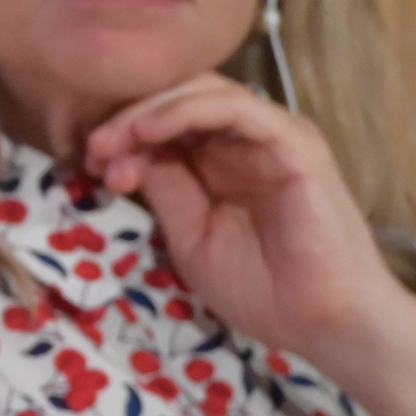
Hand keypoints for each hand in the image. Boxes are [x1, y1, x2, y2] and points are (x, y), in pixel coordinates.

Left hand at [83, 74, 415, 415]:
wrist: (326, 323)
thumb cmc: (263, 288)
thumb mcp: (190, 234)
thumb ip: (164, 188)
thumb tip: (121, 153)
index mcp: (225, 159)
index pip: (168, 118)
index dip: (122, 131)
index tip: (89, 162)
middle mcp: (250, 140)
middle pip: (180, 96)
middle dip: (128, 117)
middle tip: (93, 149)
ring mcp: (275, 138)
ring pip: (204, 91)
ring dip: (148, 112)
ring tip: (113, 142)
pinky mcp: (295, 144)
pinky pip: (236, 109)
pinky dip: (185, 111)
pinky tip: (148, 132)